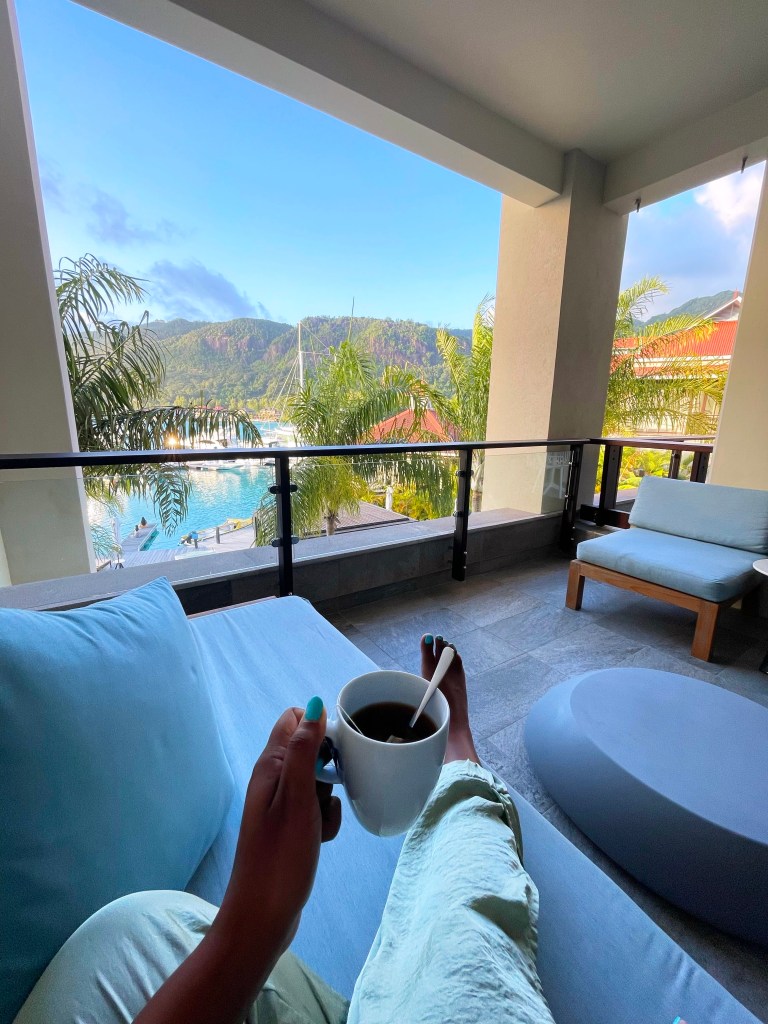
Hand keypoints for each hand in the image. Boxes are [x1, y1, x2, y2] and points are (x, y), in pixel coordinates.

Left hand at [213, 700, 340, 964]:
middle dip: (330, 766)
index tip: (336, 754)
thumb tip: (314, 705)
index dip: (319, 728)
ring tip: (324, 822)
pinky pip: (315, 809)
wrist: (263, 915)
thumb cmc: (281, 857)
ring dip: (330, 797)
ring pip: (317, 782)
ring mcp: (279, 806)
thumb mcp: (298, 798)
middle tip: (331, 793)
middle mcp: (271, 781)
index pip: (294, 720)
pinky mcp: (288, 828)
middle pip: (310, 750)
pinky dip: (325, 820)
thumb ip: (305, 750)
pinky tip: (322, 839)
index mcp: (270, 767)